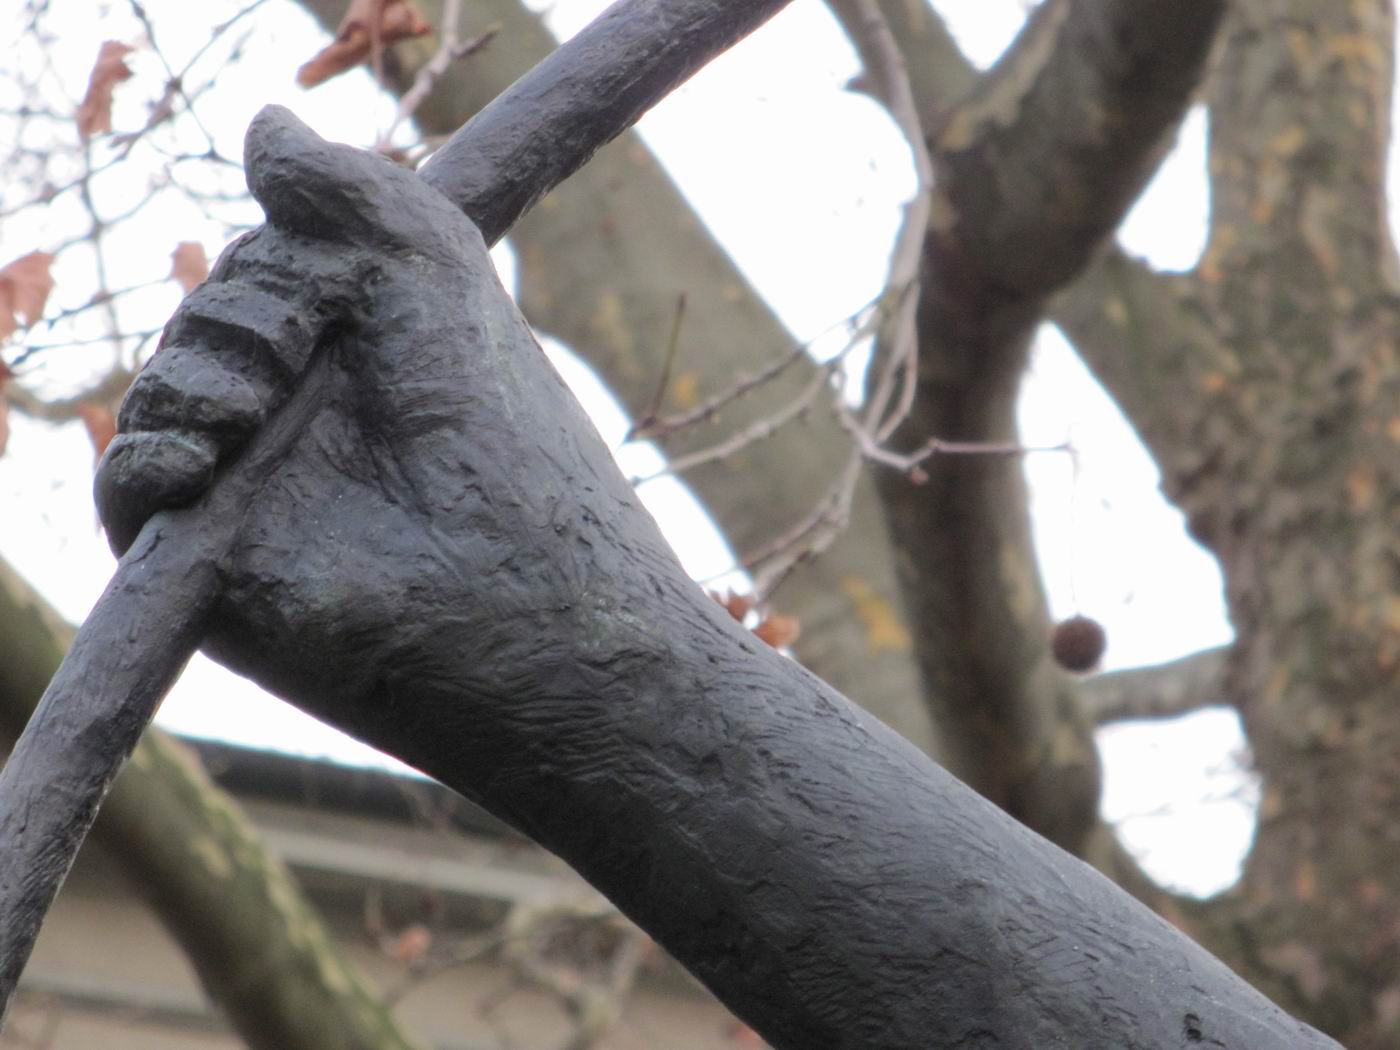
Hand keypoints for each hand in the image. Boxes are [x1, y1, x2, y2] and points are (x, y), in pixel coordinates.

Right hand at [95, 107, 676, 767]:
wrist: (511, 586)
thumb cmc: (494, 425)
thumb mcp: (431, 265)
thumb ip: (348, 189)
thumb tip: (263, 127)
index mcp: (365, 355)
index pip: (270, 272)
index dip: (285, 262)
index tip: (336, 291)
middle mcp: (311, 418)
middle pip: (208, 321)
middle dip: (243, 309)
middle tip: (305, 348)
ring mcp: (261, 489)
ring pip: (162, 393)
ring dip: (193, 376)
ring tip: (255, 406)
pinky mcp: (215, 565)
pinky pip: (125, 491)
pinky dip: (141, 459)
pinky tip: (193, 462)